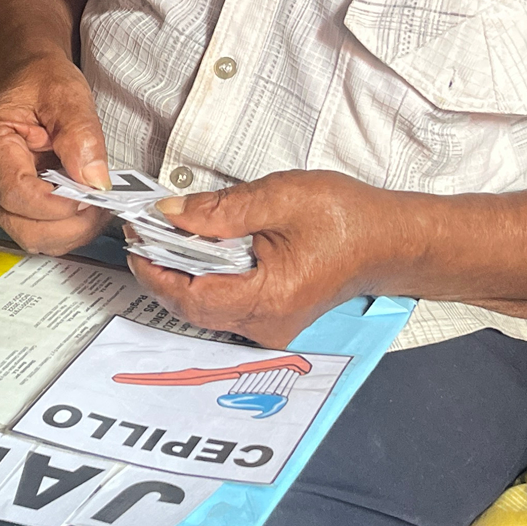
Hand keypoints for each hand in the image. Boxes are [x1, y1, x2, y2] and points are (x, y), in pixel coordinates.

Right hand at [0, 54, 112, 254]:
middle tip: (102, 204)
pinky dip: (66, 228)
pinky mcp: (9, 206)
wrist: (31, 80)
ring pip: (30, 237)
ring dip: (71, 230)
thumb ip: (81, 135)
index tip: (91, 195)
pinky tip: (85, 208)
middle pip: (21, 227)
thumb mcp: (67, 94)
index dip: (57, 204)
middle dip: (69, 225)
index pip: (15, 193)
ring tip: (97, 205)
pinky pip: (37, 232)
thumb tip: (93, 180)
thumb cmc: (42, 82)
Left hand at [127, 170, 375, 344]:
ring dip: (179, 274)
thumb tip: (169, 213)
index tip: (137, 235)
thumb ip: (221, 209)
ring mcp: (267, 329)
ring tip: (165, 237)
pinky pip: (222, 306)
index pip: (191, 295)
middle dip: (161, 270)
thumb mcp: (283, 197)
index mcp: (269, 298)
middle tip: (145, 231)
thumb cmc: (346, 218)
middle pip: (191, 307)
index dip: (155, 267)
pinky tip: (196, 252)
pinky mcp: (269, 320)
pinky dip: (202, 280)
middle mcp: (265, 326)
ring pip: (203, 309)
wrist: (389, 242)